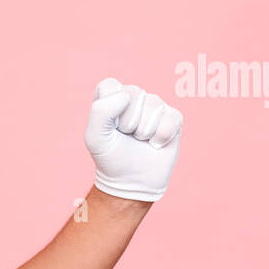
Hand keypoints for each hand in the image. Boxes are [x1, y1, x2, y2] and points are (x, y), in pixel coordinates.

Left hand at [84, 78, 183, 201]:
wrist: (132, 182)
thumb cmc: (111, 157)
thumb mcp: (95, 138)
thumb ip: (100, 112)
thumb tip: (126, 96)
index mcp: (111, 97)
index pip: (110, 86)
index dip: (110, 109)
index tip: (110, 127)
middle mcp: (133, 97)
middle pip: (134, 92)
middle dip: (128, 122)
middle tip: (126, 136)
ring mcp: (155, 105)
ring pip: (154, 104)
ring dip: (144, 130)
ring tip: (140, 140)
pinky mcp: (173, 117)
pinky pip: (171, 117)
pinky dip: (161, 136)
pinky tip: (155, 143)